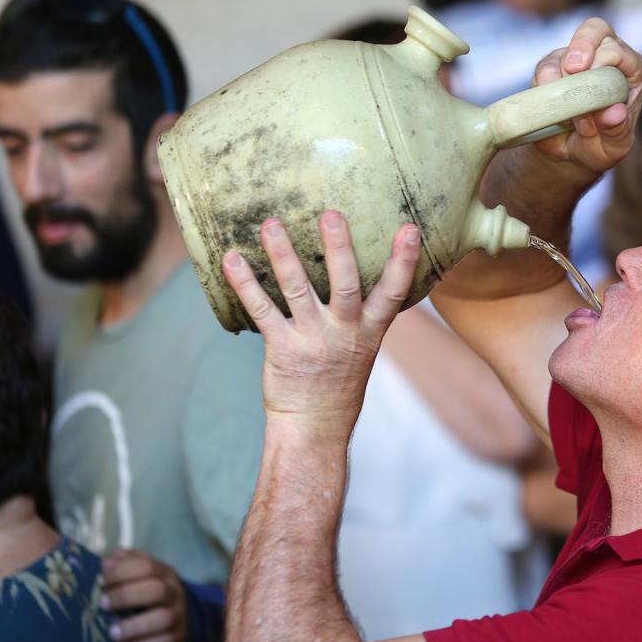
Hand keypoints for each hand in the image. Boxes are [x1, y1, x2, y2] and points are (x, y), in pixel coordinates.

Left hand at [101, 549, 188, 641]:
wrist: (181, 620)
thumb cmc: (150, 595)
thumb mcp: (143, 575)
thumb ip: (125, 564)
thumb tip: (105, 562)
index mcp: (164, 573)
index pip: (146, 566)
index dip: (120, 572)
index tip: (100, 581)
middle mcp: (173, 592)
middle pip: (156, 590)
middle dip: (126, 596)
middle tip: (103, 604)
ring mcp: (177, 616)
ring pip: (162, 619)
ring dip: (133, 626)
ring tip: (112, 632)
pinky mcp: (175, 639)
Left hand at [222, 212, 421, 439]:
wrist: (314, 428)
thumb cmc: (339, 384)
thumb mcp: (363, 349)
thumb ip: (362, 315)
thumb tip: (355, 270)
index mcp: (369, 331)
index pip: (393, 292)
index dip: (403, 261)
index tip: (410, 229)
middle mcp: (344, 332)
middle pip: (346, 284)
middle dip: (339, 248)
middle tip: (331, 213)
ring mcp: (312, 339)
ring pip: (298, 290)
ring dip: (283, 254)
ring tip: (271, 223)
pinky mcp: (282, 348)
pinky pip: (262, 310)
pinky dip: (245, 283)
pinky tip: (232, 258)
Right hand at [528, 16, 641, 174]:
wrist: (570, 154)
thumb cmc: (601, 145)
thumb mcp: (615, 146)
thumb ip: (617, 129)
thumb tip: (615, 113)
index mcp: (630, 71)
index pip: (621, 50)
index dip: (607, 57)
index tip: (593, 76)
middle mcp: (603, 58)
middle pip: (595, 30)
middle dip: (583, 45)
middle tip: (573, 68)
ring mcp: (574, 61)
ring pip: (563, 52)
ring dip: (560, 79)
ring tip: (567, 115)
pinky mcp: (550, 69)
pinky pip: (542, 69)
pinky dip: (544, 87)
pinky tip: (553, 109)